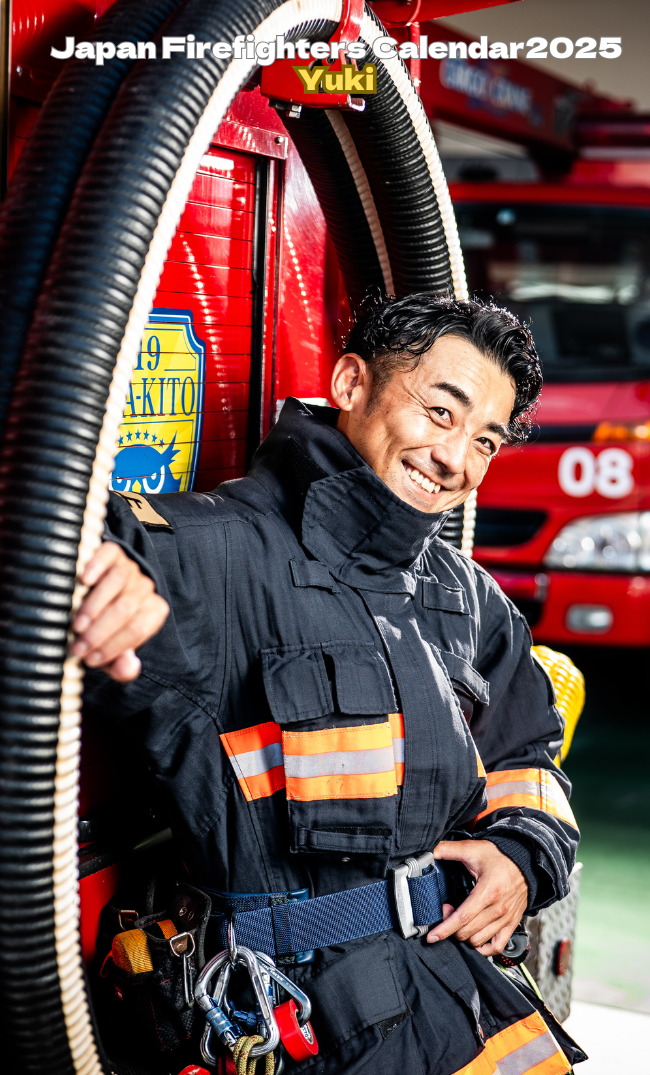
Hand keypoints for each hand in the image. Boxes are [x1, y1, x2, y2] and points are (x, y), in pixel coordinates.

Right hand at [71, 541, 168, 681]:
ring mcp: (131, 568)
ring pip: (118, 583)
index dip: (114, 646)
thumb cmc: (106, 629)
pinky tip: (84, 581)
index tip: (90, 660)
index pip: (138, 629)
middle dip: (100, 632)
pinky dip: (97, 567)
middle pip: (126, 608)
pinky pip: (110, 556)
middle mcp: (146, 588)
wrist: (98, 593)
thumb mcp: (113, 652)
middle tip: (78, 647)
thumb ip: (122, 666)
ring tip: (77, 625)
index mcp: (154, 612)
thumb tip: (127, 667)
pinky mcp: (115, 552)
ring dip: (95, 606)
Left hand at [426, 840, 527, 955]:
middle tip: (447, 910)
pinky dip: (483, 949)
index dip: (445, 928)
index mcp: (488, 892)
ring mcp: (506, 919)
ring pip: (478, 941)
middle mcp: (498, 909)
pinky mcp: (511, 924)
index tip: (432, 936)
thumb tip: (431, 851)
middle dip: (451, 927)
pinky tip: (474, 939)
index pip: (463, 917)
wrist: (525, 862)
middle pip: (468, 932)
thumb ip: (449, 849)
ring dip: (464, 936)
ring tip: (460, 921)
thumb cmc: (501, 857)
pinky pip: (497, 947)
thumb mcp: (473, 849)